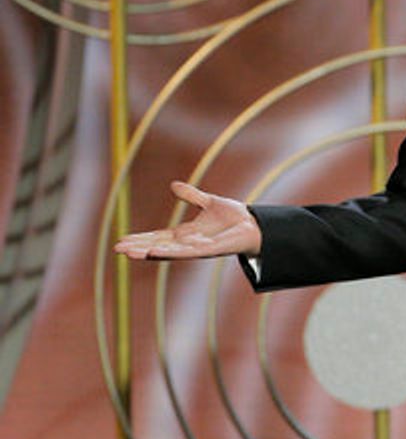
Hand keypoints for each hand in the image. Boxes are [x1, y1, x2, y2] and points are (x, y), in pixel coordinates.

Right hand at [113, 181, 261, 259]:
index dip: (141, 239)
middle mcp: (189, 244)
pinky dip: (170, 253)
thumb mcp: (209, 202)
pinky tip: (155, 253)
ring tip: (129, 253)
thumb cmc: (234, 217)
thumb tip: (174, 185)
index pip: (158, 237)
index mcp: (186, 234)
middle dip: (138, 248)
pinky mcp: (210, 250)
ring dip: (149, 253)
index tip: (121, 241)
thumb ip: (191, 196)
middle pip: (158, 247)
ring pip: (169, 253)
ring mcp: (198, 248)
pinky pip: (187, 253)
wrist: (255, 224)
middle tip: (117, 249)